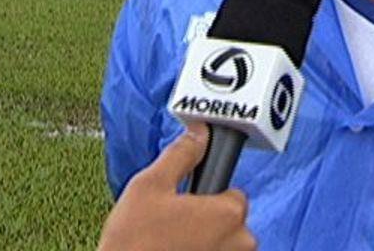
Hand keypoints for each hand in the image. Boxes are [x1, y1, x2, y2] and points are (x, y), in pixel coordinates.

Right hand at [97, 124, 256, 250]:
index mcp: (229, 213)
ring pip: (223, 244)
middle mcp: (239, 243)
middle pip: (230, 222)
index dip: (207, 195)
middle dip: (207, 220)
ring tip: (170, 242)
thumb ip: (181, 154)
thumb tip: (199, 133)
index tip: (186, 203)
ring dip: (205, 241)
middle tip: (173, 224)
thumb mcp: (151, 184)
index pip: (234, 194)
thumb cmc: (134, 241)